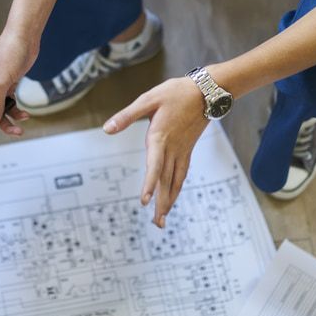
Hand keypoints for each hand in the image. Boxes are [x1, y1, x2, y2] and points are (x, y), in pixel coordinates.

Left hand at [103, 77, 208, 228]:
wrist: (208, 91)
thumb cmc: (176, 92)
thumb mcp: (148, 99)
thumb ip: (127, 116)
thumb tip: (107, 129)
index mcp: (160, 137)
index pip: (155, 165)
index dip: (150, 183)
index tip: (146, 201)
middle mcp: (173, 148)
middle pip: (167, 180)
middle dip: (161, 203)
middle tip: (157, 224)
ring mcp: (182, 150)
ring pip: (176, 180)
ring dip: (170, 200)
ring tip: (162, 219)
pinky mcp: (188, 149)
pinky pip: (182, 173)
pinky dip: (177, 188)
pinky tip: (173, 195)